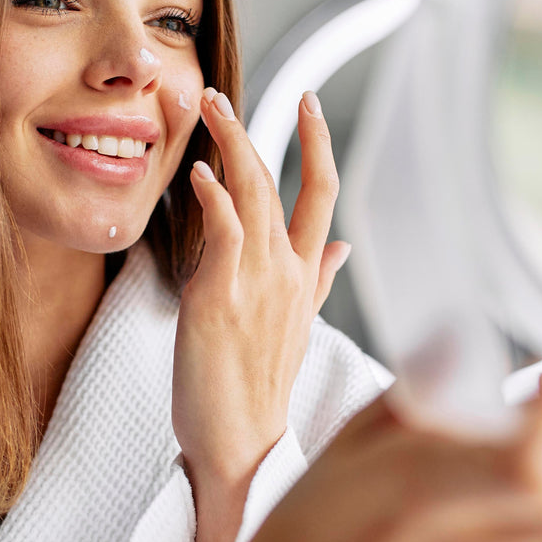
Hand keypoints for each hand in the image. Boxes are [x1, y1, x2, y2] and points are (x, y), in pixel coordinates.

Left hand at [171, 88, 349, 520]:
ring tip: (207, 108)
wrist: (242, 449)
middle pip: (284, 182)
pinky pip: (223, 234)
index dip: (318, 144)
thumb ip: (316, 281)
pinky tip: (200, 173)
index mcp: (303, 277)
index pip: (323, 195)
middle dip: (259, 129)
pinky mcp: (220, 299)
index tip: (309, 102)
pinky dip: (214, 198)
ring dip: (231, 145)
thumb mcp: (295, 328)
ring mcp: (257, 284)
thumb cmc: (257, 393)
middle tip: (223, 93)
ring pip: (254, 195)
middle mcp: (287, 273)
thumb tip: (341, 247)